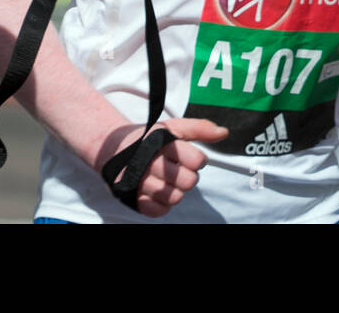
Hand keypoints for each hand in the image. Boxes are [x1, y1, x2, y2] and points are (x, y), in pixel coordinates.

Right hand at [98, 117, 228, 217]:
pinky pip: (159, 210)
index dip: (197, 159)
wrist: (114, 148)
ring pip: (176, 197)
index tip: (188, 156)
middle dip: (188, 175)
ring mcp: (140, 182)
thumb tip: (224, 132)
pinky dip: (163, 203)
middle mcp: (149, 162)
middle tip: (177, 168)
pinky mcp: (134, 199)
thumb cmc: (149, 139)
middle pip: (189, 182)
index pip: (196, 161)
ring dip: (176, 190)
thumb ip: (200, 128)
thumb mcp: (172, 127)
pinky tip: (160, 190)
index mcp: (161, 143)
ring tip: (167, 179)